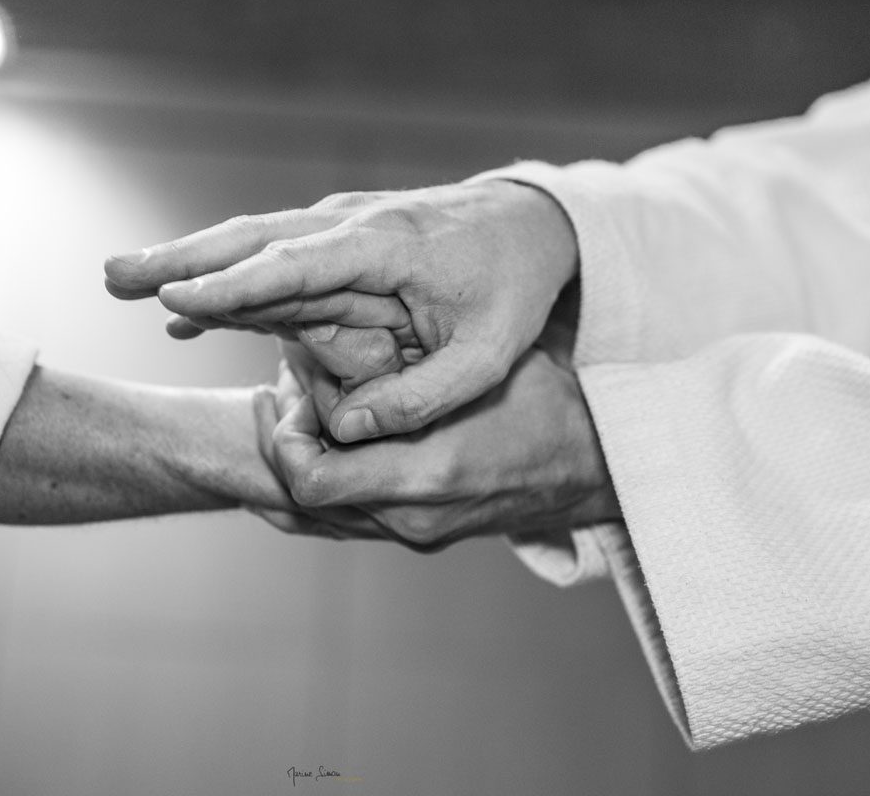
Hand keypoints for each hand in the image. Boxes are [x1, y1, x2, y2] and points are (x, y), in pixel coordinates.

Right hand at [104, 179, 577, 442]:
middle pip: (252, 241)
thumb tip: (346, 433)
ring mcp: (341, 227)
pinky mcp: (339, 239)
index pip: (295, 265)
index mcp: (384, 248)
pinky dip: (227, 281)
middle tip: (113, 277)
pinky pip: (272, 259)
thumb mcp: (487, 358)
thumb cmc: (514, 288)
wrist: (534, 222)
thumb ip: (421, 399)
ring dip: (188, 262)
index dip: (234, 284)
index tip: (175, 299)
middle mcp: (350, 227)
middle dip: (182, 260)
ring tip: (122, 282)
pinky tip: (185, 313)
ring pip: (251, 243)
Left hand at [248, 336, 619, 552]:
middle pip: (299, 500)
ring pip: (313, 516)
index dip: (283, 433)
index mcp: (427, 474)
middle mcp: (411, 518)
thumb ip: (407, 365)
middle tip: (280, 396)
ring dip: (296, 464)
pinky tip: (317, 441)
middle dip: (281, 446)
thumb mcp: (478, 368)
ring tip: (293, 412)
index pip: (310, 477)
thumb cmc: (540, 404)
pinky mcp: (415, 537)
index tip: (290, 388)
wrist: (590, 467)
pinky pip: (340, 523)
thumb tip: (333, 331)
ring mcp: (412, 535)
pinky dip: (319, 485)